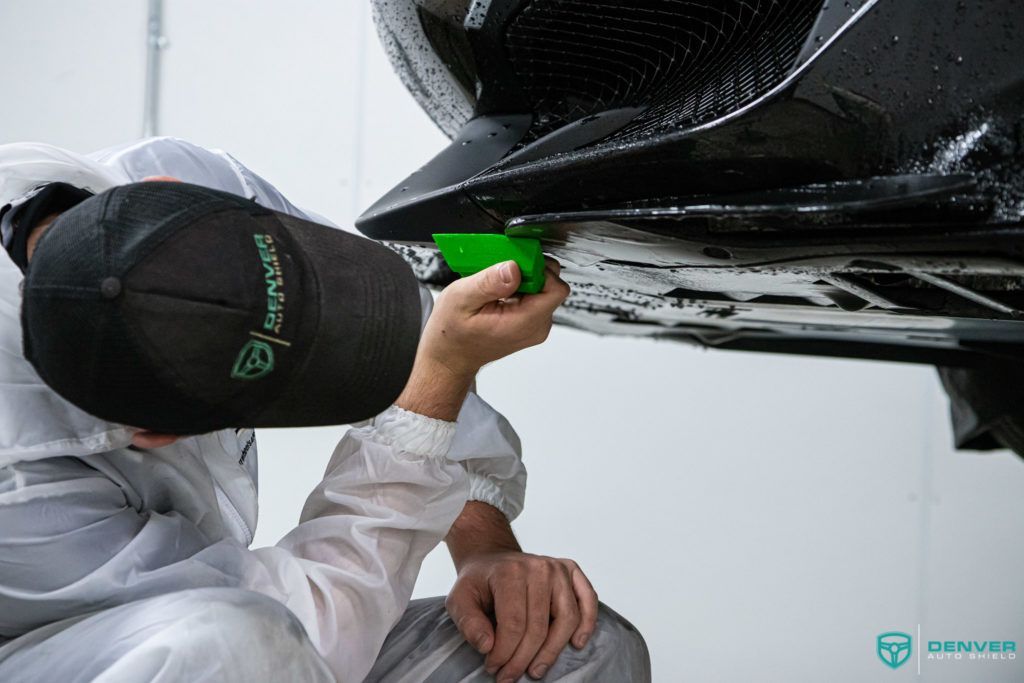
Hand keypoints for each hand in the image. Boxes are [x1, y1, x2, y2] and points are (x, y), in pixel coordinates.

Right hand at [422, 257, 568, 377]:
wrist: (452, 356)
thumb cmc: (452, 334)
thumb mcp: (461, 300)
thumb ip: (489, 283)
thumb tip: (513, 268)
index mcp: (524, 323)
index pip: (556, 288)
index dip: (538, 269)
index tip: (515, 262)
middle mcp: (536, 326)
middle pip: (551, 285)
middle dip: (528, 269)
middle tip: (500, 269)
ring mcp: (535, 325)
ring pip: (544, 287)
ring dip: (522, 277)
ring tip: (495, 283)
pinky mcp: (531, 321)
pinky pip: (535, 294)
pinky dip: (519, 285)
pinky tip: (498, 290)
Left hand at [445, 551, 597, 681]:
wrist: (492, 558)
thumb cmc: (478, 582)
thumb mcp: (459, 600)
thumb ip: (468, 623)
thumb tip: (488, 646)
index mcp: (510, 572)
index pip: (513, 624)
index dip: (504, 653)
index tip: (493, 667)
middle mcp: (538, 567)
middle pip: (539, 626)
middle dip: (523, 659)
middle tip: (510, 676)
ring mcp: (558, 568)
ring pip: (567, 618)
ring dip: (552, 651)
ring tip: (536, 670)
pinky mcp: (571, 571)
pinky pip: (588, 599)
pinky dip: (587, 623)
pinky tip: (576, 643)